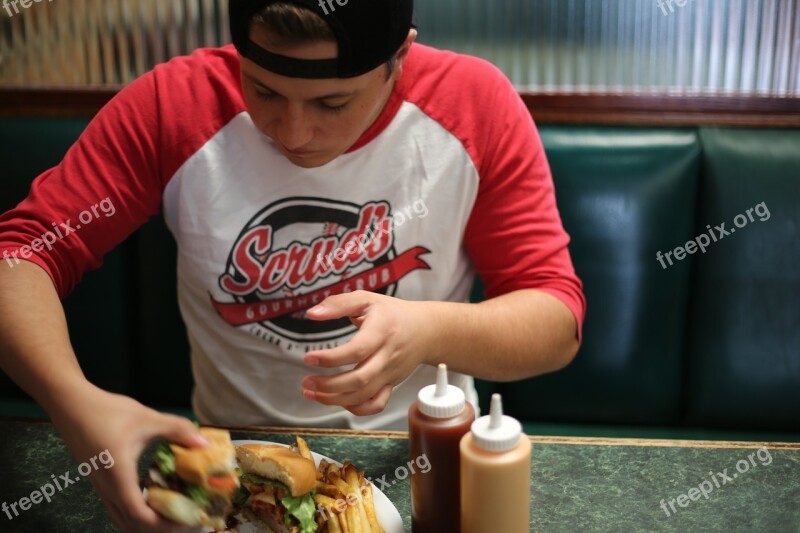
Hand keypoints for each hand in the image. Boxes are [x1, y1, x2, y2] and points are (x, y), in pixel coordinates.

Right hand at [49, 383, 209, 531]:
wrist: (71, 405)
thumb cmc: (106, 411)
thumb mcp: (147, 419)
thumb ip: (178, 430)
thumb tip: (205, 444)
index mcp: (118, 477)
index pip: (139, 515)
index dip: (164, 524)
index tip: (187, 521)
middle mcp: (106, 487)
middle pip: (130, 523)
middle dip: (159, 527)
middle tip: (185, 520)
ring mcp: (100, 486)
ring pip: (121, 517)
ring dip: (145, 522)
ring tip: (172, 513)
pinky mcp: (99, 480)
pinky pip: (117, 506)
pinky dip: (136, 511)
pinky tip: (153, 497)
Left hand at [302, 291, 434, 415]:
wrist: (426, 331)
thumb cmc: (393, 314)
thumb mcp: (367, 299)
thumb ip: (338, 304)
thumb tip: (312, 313)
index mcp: (381, 332)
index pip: (356, 350)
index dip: (331, 358)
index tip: (309, 358)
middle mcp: (386, 356)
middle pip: (359, 379)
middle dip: (328, 385)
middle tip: (306, 382)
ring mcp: (389, 373)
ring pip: (364, 395)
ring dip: (335, 399)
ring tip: (312, 393)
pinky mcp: (391, 384)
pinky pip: (376, 404)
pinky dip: (357, 408)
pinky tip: (339, 401)